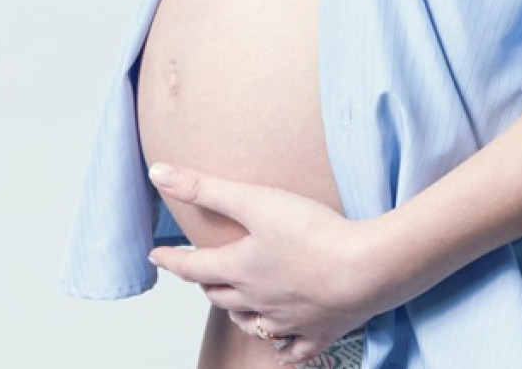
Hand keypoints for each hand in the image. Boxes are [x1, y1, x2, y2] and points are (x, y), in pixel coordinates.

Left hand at [146, 162, 383, 365]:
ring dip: (238, 314)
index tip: (157, 255)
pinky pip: (293, 349)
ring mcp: (288, 320)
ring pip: (250, 324)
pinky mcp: (320, 331)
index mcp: (240, 268)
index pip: (194, 266)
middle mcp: (257, 299)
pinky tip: (281, 344)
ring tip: (236, 304)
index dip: (173, 259)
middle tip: (202, 274)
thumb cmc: (313, 232)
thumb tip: (158, 172)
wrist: (364, 269)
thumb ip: (207, 188)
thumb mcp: (256, 201)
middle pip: (220, 297)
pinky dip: (283, 347)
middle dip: (206, 284)